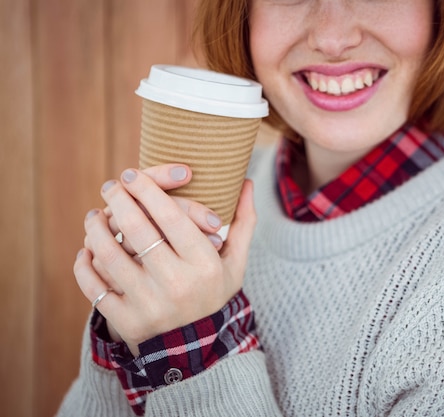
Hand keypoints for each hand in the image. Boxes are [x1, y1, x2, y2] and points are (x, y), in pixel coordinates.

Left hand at [74, 165, 255, 355]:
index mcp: (205, 266)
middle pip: (138, 230)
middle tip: (111, 186)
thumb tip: (247, 182)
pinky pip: (95, 287)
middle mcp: (178, 284)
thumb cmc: (214, 293)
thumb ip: (244, 223)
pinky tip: (87, 250)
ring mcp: (150, 304)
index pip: (173, 217)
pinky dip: (85, 266)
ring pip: (110, 255)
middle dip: (119, 200)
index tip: (133, 174)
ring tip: (94, 215)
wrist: (196, 345)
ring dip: (96, 229)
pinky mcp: (127, 321)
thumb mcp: (235, 263)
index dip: (149, 190)